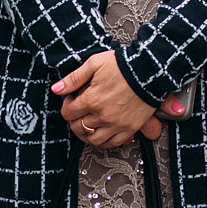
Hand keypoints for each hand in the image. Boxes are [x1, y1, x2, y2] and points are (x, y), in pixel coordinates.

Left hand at [52, 51, 173, 148]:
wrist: (150, 70)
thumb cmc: (122, 64)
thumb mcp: (94, 63)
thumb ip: (73, 78)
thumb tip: (56, 89)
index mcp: (92, 99)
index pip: (68, 113)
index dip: (67, 105)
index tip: (72, 99)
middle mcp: (103, 115)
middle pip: (78, 127)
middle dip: (74, 120)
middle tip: (79, 112)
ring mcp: (117, 124)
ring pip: (93, 139)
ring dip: (87, 134)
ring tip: (88, 124)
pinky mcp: (130, 128)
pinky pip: (113, 143)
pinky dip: (105, 141)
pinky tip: (103, 133)